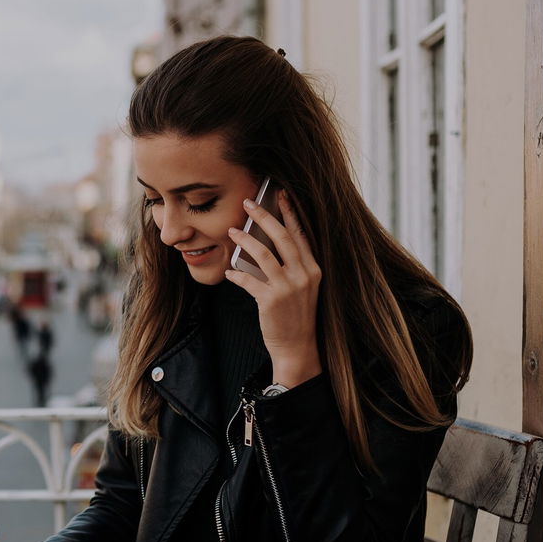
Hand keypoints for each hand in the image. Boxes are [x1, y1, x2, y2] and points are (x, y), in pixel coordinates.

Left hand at [225, 191, 322, 386]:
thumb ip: (290, 266)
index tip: (280, 195)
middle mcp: (304, 274)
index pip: (300, 234)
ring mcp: (288, 287)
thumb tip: (265, 244)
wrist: (297, 347)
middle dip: (264, 216)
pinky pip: (248, 280)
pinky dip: (236, 274)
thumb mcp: (301, 287)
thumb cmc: (295, 316)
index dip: (289, 213)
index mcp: (313, 268)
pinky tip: (229, 272)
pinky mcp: (271, 300)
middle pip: (282, 237)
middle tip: (248, 202)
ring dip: (245, 239)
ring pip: (263, 254)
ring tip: (232, 231)